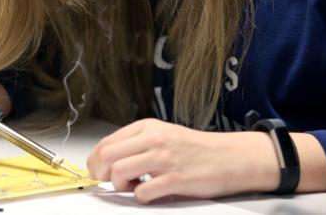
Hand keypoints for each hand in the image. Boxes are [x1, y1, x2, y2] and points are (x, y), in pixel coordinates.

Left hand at [86, 118, 278, 202]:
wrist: (230, 157)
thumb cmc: (196, 149)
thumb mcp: (163, 135)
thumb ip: (138, 143)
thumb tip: (107, 160)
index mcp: (148, 127)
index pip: (106, 142)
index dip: (94, 161)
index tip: (97, 172)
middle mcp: (154, 139)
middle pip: (106, 156)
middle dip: (101, 174)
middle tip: (110, 182)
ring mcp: (164, 159)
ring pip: (119, 172)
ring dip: (120, 186)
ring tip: (133, 187)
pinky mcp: (175, 179)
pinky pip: (142, 193)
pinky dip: (140, 198)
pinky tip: (151, 193)